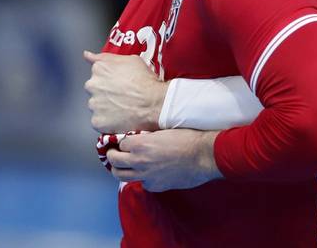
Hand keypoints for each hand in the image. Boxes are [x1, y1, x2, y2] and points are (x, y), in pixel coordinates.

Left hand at [83, 51, 167, 132]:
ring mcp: (94, 104)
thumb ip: (105, 57)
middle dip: (105, 92)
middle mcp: (92, 85)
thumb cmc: (145, 81)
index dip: (110, 78)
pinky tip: (120, 117)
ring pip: (96, 105)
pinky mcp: (97, 121)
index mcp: (99, 68)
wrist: (154, 102)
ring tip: (123, 107)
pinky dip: (107, 121)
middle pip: (95, 89)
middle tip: (122, 95)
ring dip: (106, 106)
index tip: (119, 82)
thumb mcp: (130, 59)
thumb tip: (87, 55)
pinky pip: (99, 121)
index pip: (97, 73)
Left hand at [105, 129, 221, 191]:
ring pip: (121, 175)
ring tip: (123, 166)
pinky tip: (149, 173)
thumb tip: (139, 139)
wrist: (204, 155)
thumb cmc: (188, 138)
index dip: (122, 141)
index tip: (124, 141)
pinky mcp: (155, 186)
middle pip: (114, 161)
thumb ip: (148, 137)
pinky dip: (142, 178)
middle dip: (113, 156)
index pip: (120, 143)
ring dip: (120, 169)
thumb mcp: (163, 131)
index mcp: (140, 144)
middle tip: (115, 153)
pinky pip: (142, 183)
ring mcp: (146, 176)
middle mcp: (139, 161)